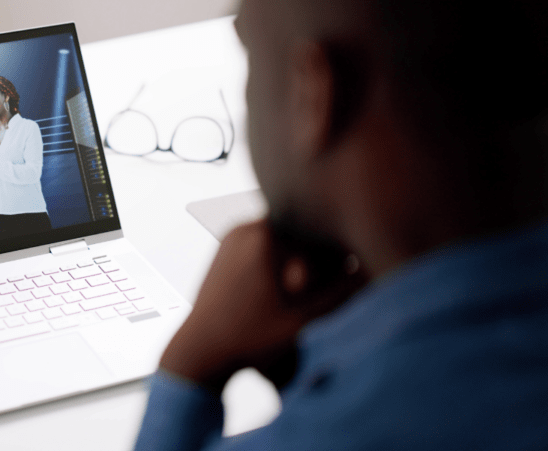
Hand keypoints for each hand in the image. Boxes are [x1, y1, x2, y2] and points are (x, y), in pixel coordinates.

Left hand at [160, 219, 366, 391]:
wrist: (199, 350)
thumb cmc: (247, 339)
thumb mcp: (303, 322)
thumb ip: (341, 294)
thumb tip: (372, 269)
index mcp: (265, 236)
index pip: (317, 221)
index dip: (339, 240)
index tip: (347, 263)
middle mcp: (245, 228)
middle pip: (299, 223)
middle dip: (320, 245)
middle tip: (332, 272)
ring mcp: (232, 236)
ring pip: (282, 231)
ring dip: (301, 249)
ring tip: (309, 280)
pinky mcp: (226, 248)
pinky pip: (264, 240)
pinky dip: (281, 254)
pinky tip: (290, 282)